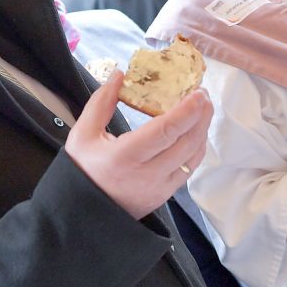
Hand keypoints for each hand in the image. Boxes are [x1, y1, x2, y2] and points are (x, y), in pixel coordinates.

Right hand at [65, 71, 212, 218]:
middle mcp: (147, 174)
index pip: (165, 132)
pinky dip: (197, 148)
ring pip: (192, 157)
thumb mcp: (83, 134)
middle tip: (204, 94)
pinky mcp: (165, 195)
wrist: (83, 212)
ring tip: (203, 109)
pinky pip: (189, 169)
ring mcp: (159, 188)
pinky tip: (195, 132)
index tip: (198, 92)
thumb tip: (120, 74)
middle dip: (201, 116)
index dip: (186, 111)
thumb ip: (101, 102)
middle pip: (186, 143)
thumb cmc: (83, 169)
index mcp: (125, 156)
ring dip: (202, 130)